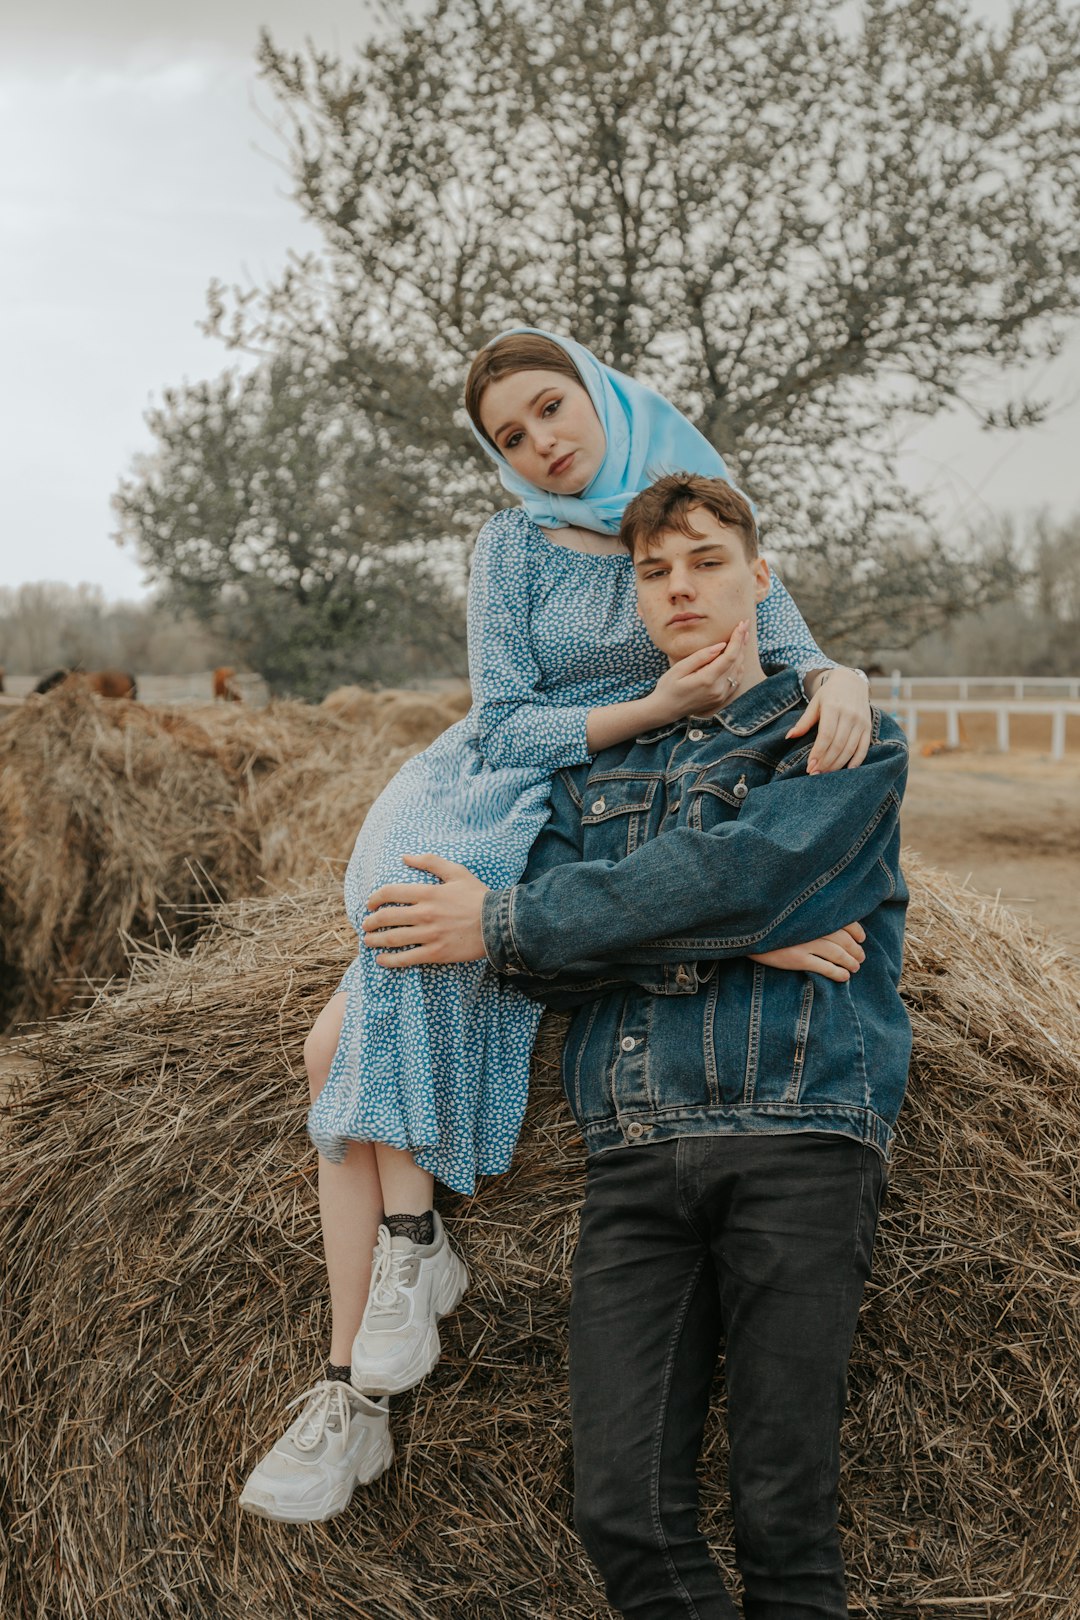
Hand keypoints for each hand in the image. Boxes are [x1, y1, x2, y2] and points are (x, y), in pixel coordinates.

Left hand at [362, 855, 489, 965]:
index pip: (391, 893)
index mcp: (428, 893)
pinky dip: (390, 960)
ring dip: (375, 940)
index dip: (375, 898)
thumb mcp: (456, 872)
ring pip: (393, 938)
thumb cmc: (478, 896)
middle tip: (365, 924)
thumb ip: (430, 861)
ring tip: (368, 941)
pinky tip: (381, 960)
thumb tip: (405, 857)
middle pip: (387, 917)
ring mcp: (430, 935)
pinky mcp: (436, 953)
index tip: (369, 903)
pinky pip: (407, 959)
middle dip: (371, 921)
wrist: (499, 924)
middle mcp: (425, 914)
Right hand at [648, 621, 749, 723]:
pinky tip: (737, 656)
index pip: (729, 656)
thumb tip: (721, 645)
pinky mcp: (721, 699)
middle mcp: (718, 689)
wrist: (665, 710)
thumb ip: (700, 657)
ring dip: (741, 653)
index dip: (737, 639)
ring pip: (738, 670)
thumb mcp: (679, 669)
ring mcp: (721, 696)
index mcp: (707, 680)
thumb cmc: (668, 687)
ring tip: (743, 637)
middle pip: (737, 662)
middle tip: (745, 625)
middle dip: (742, 642)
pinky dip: (738, 666)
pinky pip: (736, 680)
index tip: (742, 624)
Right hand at [749, 922, 865, 981]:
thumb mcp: (792, 911)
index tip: (861, 938)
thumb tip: (833, 925)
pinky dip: (838, 973)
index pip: (845, 921)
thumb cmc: (770, 920)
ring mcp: (805, 942)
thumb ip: (811, 914)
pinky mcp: (797, 958)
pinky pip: (825, 967)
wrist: (746, 929)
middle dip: (856, 949)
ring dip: (850, 962)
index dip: (857, 931)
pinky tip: (844, 977)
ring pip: (838, 954)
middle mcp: (813, 926)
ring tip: (855, 967)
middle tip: (861, 957)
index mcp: (814, 912)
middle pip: (844, 940)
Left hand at [786, 668, 871, 772]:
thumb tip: (788, 737)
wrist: (851, 682)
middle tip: (815, 773)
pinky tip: (847, 770)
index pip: (826, 735)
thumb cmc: (829, 695)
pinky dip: (857, 760)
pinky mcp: (868, 727)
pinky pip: (864, 747)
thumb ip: (804, 722)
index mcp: (834, 707)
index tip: (809, 766)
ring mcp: (861, 721)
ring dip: (837, 764)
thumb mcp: (814, 704)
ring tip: (825, 773)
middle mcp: (850, 715)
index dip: (818, 752)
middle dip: (826, 762)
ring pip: (850, 748)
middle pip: (838, 744)